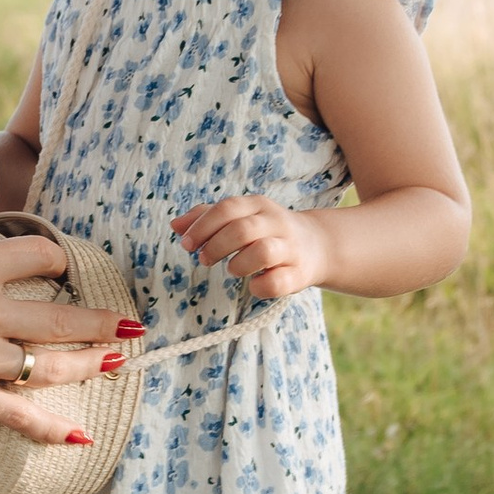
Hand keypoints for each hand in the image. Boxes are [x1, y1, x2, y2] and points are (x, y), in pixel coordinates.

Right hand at [0, 208, 131, 441]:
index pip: (38, 256)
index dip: (56, 258)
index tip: (61, 266)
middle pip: (61, 316)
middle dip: (102, 319)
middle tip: (133, 323)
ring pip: (50, 365)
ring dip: (90, 364)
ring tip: (118, 363)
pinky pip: (17, 415)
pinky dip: (50, 429)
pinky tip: (80, 438)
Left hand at [175, 194, 333, 300]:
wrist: (318, 246)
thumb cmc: (267, 231)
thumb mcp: (241, 217)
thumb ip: (207, 217)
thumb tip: (175, 225)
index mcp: (258, 205)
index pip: (227, 208)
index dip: (202, 226)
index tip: (187, 244)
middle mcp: (276, 223)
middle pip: (242, 229)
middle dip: (216, 246)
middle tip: (204, 259)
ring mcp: (290, 249)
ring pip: (262, 252)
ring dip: (238, 264)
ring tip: (232, 269)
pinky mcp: (299, 274)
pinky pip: (276, 282)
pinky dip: (259, 287)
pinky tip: (253, 284)